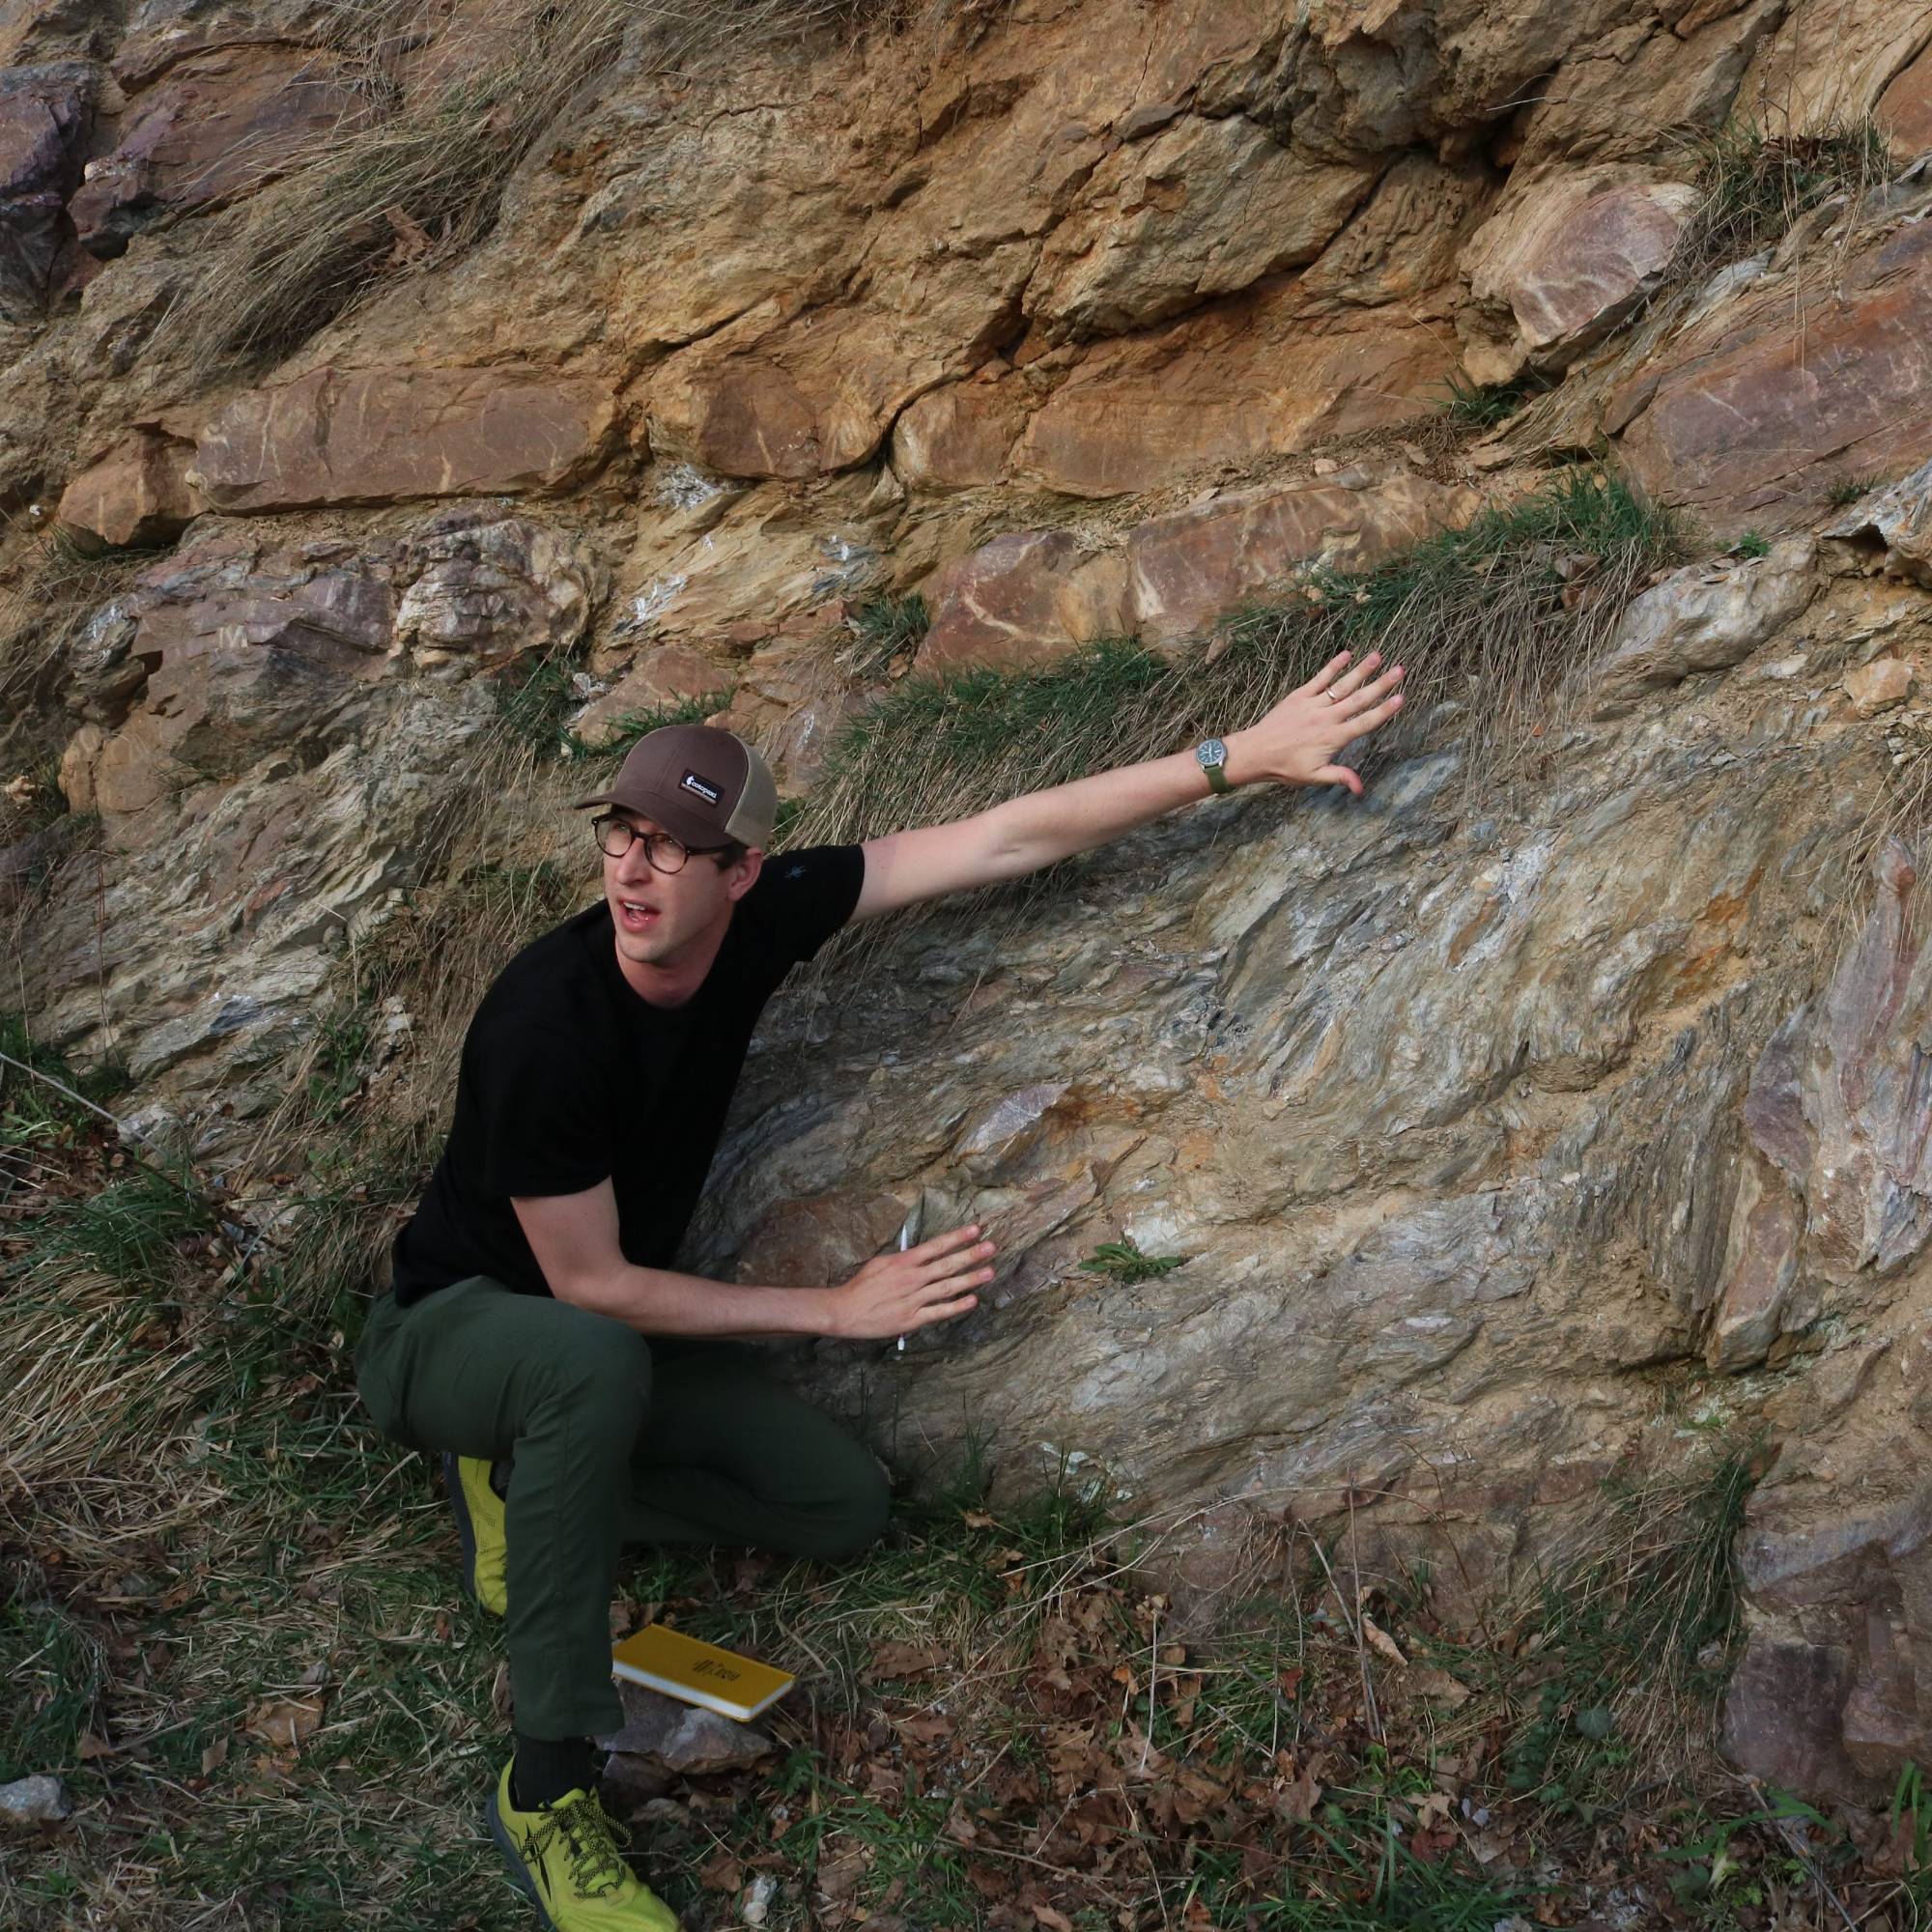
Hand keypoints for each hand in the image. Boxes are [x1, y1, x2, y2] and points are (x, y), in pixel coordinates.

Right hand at [827, 1223, 994, 1340]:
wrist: (845, 1311)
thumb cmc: (862, 1286)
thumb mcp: (880, 1263)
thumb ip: (904, 1259)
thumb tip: (922, 1253)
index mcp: (904, 1262)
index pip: (936, 1246)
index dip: (957, 1237)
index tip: (976, 1230)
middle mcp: (912, 1278)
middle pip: (947, 1264)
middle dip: (971, 1255)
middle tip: (992, 1247)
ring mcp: (914, 1299)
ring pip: (947, 1287)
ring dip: (970, 1279)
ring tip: (989, 1271)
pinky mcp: (912, 1319)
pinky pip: (939, 1311)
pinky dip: (956, 1306)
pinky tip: (972, 1300)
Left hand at [1225, 649, 1404, 797]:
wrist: (1255, 752)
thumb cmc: (1285, 767)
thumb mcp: (1313, 777)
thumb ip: (1339, 777)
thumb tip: (1361, 789)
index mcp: (1334, 738)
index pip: (1365, 723)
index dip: (1384, 711)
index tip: (1401, 698)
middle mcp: (1327, 718)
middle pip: (1359, 699)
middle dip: (1381, 685)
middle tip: (1400, 671)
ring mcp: (1313, 705)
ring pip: (1342, 685)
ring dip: (1361, 670)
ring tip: (1378, 656)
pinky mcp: (1299, 696)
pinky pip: (1320, 679)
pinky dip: (1333, 666)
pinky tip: (1347, 654)